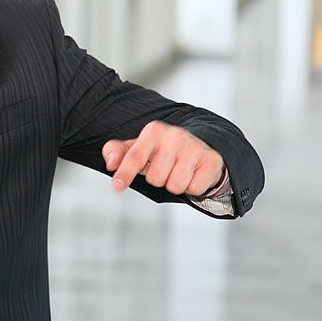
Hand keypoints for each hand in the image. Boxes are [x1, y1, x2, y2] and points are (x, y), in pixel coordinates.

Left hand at [101, 120, 223, 196]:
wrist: (201, 146)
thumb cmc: (162, 150)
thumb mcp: (138, 148)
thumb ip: (117, 152)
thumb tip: (109, 163)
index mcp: (154, 131)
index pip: (135, 157)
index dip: (125, 173)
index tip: (116, 187)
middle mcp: (175, 135)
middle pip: (155, 179)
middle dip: (159, 178)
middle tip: (166, 167)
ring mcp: (194, 147)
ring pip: (175, 186)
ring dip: (175, 184)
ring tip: (180, 170)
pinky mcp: (211, 160)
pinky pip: (194, 189)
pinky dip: (192, 187)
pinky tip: (193, 173)